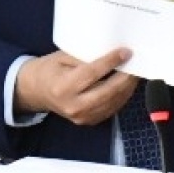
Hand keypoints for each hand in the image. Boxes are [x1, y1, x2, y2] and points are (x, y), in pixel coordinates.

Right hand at [14, 47, 136, 125]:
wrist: (37, 92)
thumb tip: (109, 50)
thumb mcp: (61, 57)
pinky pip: (111, 109)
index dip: (111, 62)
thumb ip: (84, 56)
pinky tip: (126, 85)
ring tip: (135, 73)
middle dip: (125, 77)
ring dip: (127, 88)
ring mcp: (82, 117)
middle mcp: (73, 105)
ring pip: (112, 102)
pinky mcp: (88, 122)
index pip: (92, 73)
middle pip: (107, 91)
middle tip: (136, 63)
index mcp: (63, 86)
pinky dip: (122, 97)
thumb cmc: (50, 69)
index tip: (126, 52)